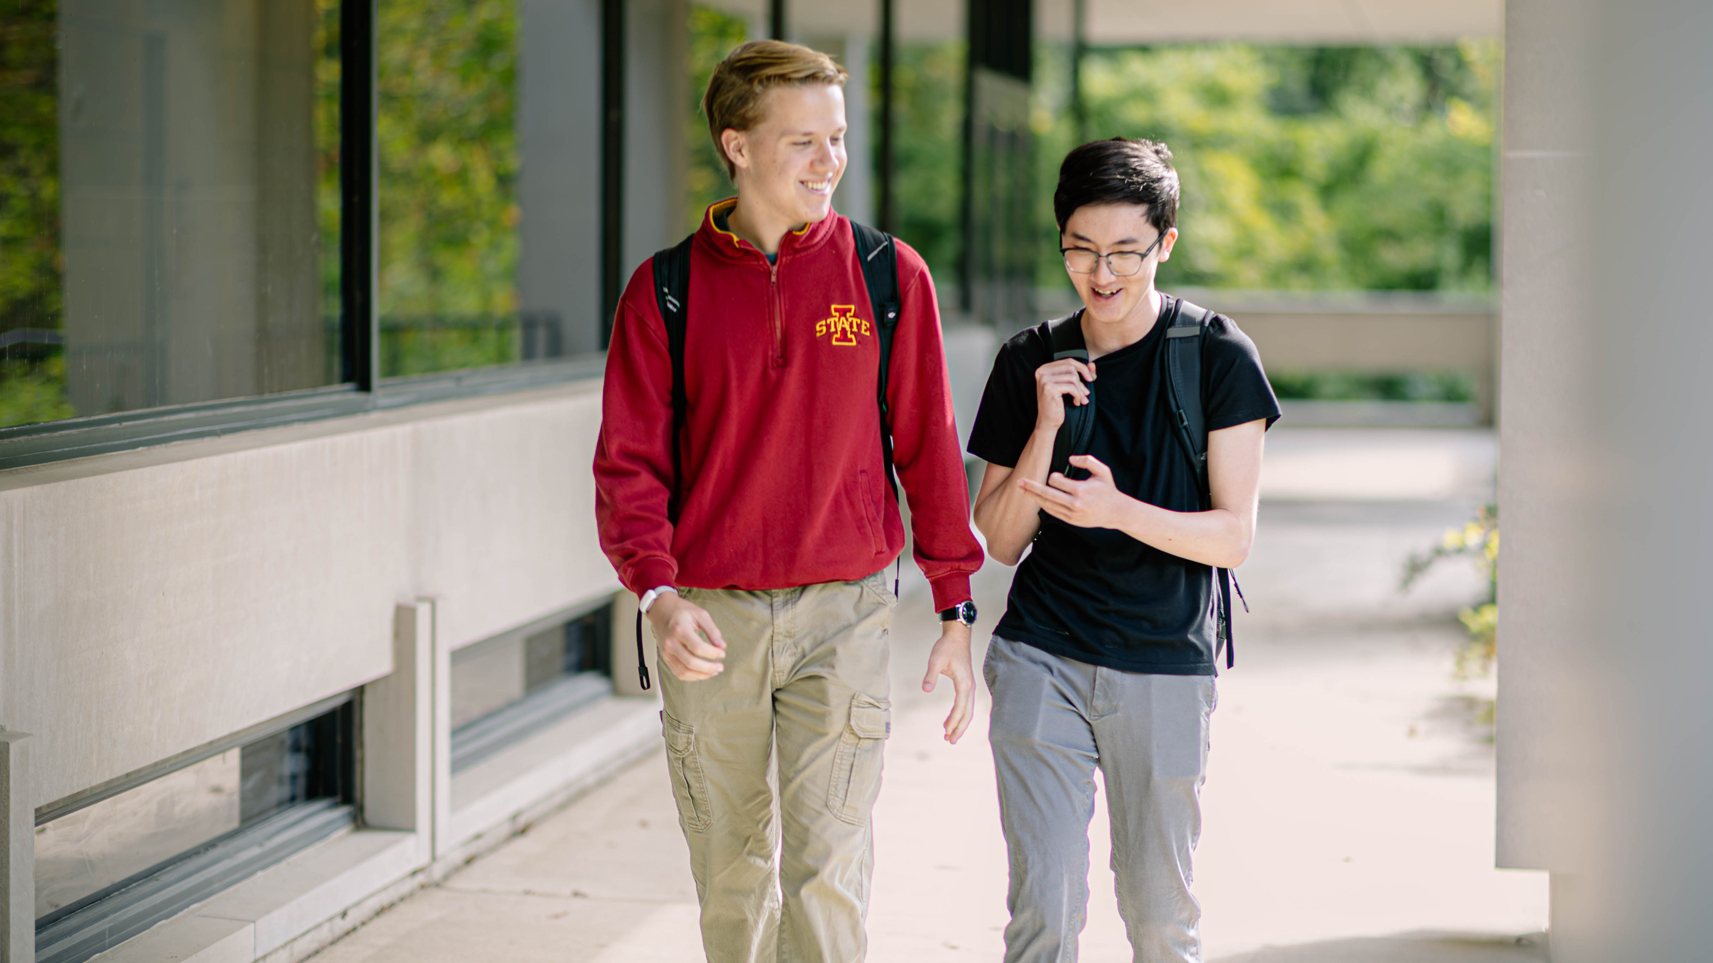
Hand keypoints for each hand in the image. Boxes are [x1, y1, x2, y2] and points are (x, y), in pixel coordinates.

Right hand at [646, 594, 725, 680]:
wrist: (661, 611)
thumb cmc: (682, 611)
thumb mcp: (700, 614)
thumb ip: (712, 630)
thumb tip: (722, 646)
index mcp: (680, 629)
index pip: (698, 647)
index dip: (712, 653)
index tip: (722, 654)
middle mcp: (670, 643)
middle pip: (690, 662)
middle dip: (708, 668)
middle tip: (720, 667)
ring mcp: (666, 652)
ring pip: (684, 671)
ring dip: (701, 675)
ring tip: (714, 672)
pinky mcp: (665, 658)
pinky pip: (678, 673)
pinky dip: (692, 677)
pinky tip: (702, 673)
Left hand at [921, 621, 974, 743]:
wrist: (957, 636)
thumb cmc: (947, 647)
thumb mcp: (935, 660)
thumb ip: (930, 676)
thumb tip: (926, 689)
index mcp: (964, 683)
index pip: (960, 707)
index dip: (953, 720)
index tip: (946, 731)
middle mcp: (969, 687)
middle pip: (967, 713)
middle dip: (959, 728)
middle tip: (950, 741)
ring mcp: (969, 686)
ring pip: (968, 711)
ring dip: (960, 724)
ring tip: (949, 736)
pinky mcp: (966, 685)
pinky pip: (965, 705)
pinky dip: (960, 715)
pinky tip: (950, 722)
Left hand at [1018, 454, 1130, 529]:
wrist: (1115, 512)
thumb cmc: (1107, 489)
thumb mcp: (1102, 471)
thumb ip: (1087, 460)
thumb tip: (1069, 458)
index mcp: (1080, 490)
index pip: (1056, 481)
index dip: (1053, 476)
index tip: (1056, 476)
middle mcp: (1074, 503)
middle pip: (1046, 494)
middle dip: (1031, 487)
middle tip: (1019, 482)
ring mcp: (1072, 514)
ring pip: (1047, 505)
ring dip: (1033, 497)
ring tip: (1022, 491)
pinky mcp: (1071, 521)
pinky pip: (1052, 513)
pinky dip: (1042, 506)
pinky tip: (1035, 499)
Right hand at [1033, 357, 1095, 431]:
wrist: (1048, 421)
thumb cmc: (1058, 404)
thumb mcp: (1069, 386)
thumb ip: (1081, 373)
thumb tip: (1092, 364)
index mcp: (1045, 368)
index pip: (1068, 361)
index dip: (1082, 368)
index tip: (1090, 378)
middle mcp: (1042, 372)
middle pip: (1071, 367)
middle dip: (1082, 380)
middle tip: (1086, 392)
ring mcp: (1045, 379)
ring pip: (1072, 377)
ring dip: (1080, 390)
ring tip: (1081, 399)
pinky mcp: (1049, 388)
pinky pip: (1071, 387)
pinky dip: (1077, 395)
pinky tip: (1076, 402)